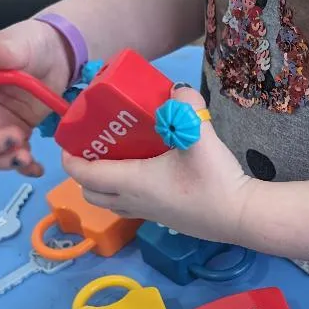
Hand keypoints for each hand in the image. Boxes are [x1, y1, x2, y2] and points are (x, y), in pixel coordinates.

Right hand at [0, 19, 73, 176]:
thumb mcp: (21, 41)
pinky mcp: (15, 132)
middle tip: (17, 139)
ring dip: (3, 161)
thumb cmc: (32, 42)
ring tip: (28, 158)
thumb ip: (8, 48)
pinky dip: (23, 166)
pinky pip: (11, 155)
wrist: (58, 54)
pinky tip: (36, 168)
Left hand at [62, 85, 255, 243]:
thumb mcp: (199, 136)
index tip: (68, 142)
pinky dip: (126, 193)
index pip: (86, 174)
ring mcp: (150, 214)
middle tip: (94, 149)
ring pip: (112, 203)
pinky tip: (149, 173)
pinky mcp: (166, 219)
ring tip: (117, 160)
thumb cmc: (215, 180)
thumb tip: (176, 89)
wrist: (241, 216)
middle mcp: (134, 201)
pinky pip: (132, 207)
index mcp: (133, 181)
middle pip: (92, 194)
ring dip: (105, 186)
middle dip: (84, 173)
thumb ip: (186, 107)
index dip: (70, 159)